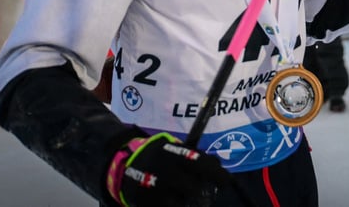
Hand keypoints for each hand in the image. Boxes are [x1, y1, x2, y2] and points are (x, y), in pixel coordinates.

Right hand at [106, 132, 229, 206]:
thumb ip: (194, 156)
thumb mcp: (173, 148)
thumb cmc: (157, 155)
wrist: (123, 161)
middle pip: (191, 188)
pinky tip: (174, 202)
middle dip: (201, 194)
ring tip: (186, 200)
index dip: (216, 174)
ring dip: (185, 202)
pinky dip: (172, 205)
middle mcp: (162, 167)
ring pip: (177, 203)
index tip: (225, 182)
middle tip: (206, 198)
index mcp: (171, 150)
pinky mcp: (142, 200)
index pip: (200, 162)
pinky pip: (163, 206)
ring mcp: (150, 186)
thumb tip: (218, 165)